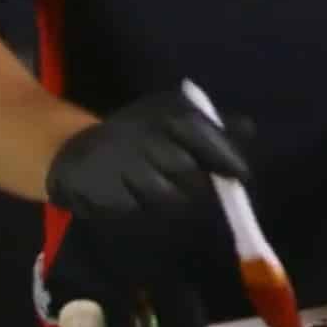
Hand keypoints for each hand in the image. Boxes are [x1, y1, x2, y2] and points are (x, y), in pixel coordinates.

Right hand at [45, 90, 254, 222]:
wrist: (77, 150)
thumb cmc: (139, 135)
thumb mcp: (174, 119)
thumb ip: (213, 127)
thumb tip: (249, 129)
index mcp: (161, 114)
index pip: (201, 133)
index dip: (225, 156)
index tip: (242, 176)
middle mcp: (140, 136)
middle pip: (186, 171)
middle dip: (201, 187)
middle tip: (207, 194)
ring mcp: (118, 165)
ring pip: (164, 196)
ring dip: (175, 202)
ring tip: (173, 198)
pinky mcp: (100, 192)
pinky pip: (136, 211)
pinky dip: (145, 212)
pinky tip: (143, 202)